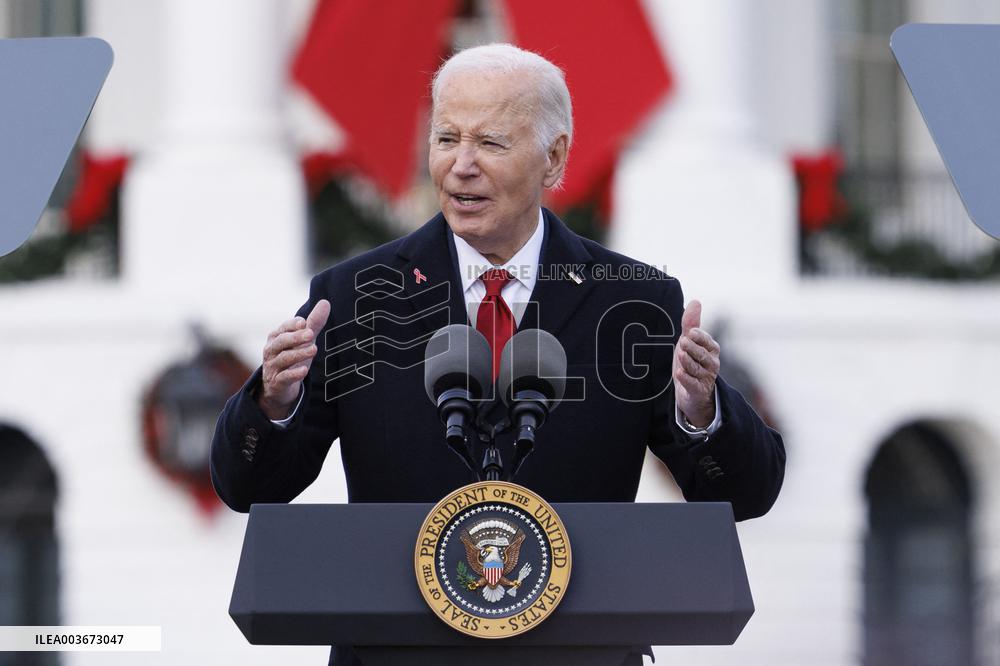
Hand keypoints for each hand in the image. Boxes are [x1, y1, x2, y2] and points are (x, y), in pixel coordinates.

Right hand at [258, 299, 330, 419]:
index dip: (292, 325)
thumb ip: (314, 323)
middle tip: (311, 334)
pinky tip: (304, 371)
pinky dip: (293, 374)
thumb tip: (325, 302)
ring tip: (314, 350)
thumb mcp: (303, 341)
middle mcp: (271, 350)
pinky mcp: (276, 383)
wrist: (278, 387)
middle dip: (296, 337)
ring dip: (298, 354)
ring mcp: (273, 367)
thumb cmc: (291, 358)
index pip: (283, 328)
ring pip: (283, 359)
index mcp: (276, 337)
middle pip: (281, 342)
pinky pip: (283, 378)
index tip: (304, 322)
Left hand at [672, 300, 719, 427]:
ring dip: (688, 362)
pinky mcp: (698, 391)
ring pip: (697, 369)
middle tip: (683, 342)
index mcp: (711, 350)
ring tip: (680, 355)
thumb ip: (691, 323)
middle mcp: (711, 364)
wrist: (690, 392)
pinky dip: (686, 379)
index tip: (690, 332)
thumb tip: (696, 301)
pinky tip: (679, 373)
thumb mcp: (689, 342)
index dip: (700, 337)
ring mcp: (706, 378)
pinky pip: (693, 384)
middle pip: (703, 355)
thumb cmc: (691, 362)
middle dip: (693, 348)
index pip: (707, 342)